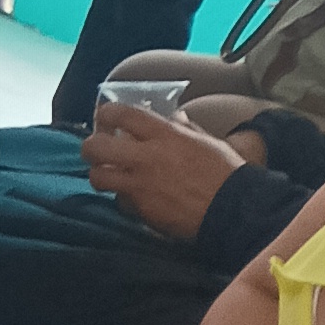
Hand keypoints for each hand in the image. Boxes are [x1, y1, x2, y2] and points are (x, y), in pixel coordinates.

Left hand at [82, 100, 249, 238]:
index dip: (105, 114)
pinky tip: (135, 198)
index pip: (121, 114)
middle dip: (90, 147)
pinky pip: (121, 202)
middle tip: (96, 150)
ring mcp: (142, 185)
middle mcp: (147, 158)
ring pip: (98, 177)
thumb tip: (175, 118)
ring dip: (100, 175)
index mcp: (165, 135)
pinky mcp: (143, 210)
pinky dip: (124, 200)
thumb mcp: (207, 141)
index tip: (106, 119)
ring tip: (109, 176)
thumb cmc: (226, 173)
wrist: (234, 210)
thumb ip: (185, 129)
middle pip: (96, 146)